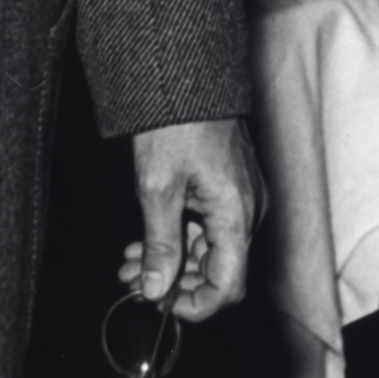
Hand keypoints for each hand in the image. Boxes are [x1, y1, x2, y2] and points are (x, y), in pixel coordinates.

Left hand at [117, 116, 264, 321]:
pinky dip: (180, 236)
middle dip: (175, 281)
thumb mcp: (158, 187)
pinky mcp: (230, 185)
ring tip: (131, 261)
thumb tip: (156, 288)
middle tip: (132, 280)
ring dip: (173, 259)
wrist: (185, 72)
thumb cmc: (175, 121)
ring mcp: (241, 197)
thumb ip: (160, 244)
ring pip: (211, 248)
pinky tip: (148, 237)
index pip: (228, 287)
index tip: (160, 304)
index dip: (195, 305)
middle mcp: (247, 210)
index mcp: (237, 215)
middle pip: (218, 270)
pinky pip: (210, 225)